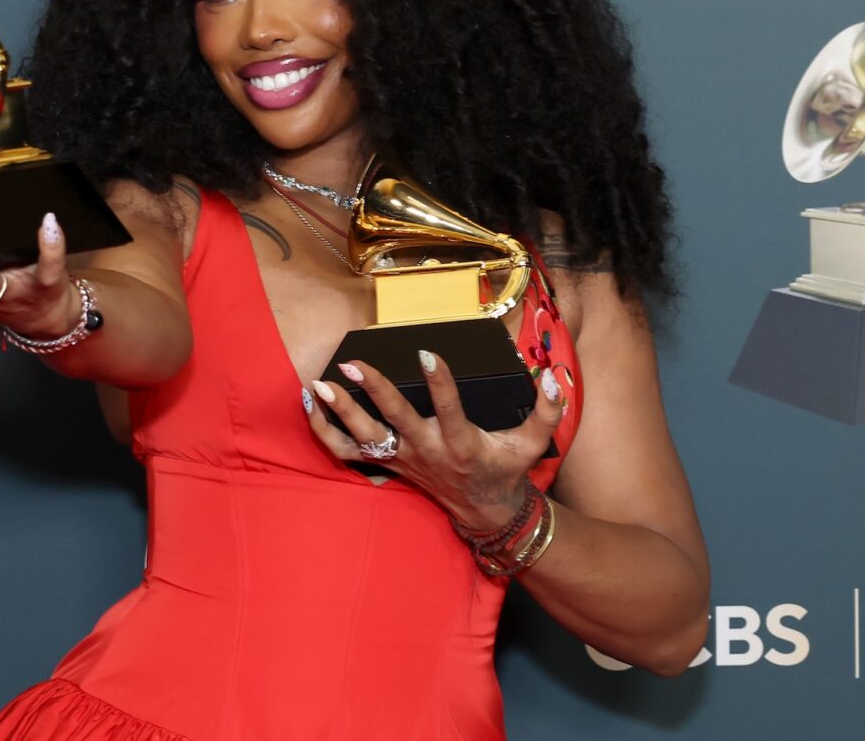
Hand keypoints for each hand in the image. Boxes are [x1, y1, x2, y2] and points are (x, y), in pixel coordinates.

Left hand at [306, 352, 566, 531]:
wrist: (484, 511)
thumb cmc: (505, 470)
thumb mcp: (533, 444)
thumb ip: (547, 411)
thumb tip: (554, 375)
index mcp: (461, 443)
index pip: (449, 409)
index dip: (438, 382)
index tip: (426, 352)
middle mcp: (426, 451)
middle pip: (395, 421)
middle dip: (373, 392)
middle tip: (352, 364)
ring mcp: (402, 459)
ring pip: (363, 439)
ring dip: (338, 414)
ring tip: (318, 385)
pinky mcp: (386, 463)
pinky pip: (347, 452)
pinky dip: (324, 432)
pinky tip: (310, 405)